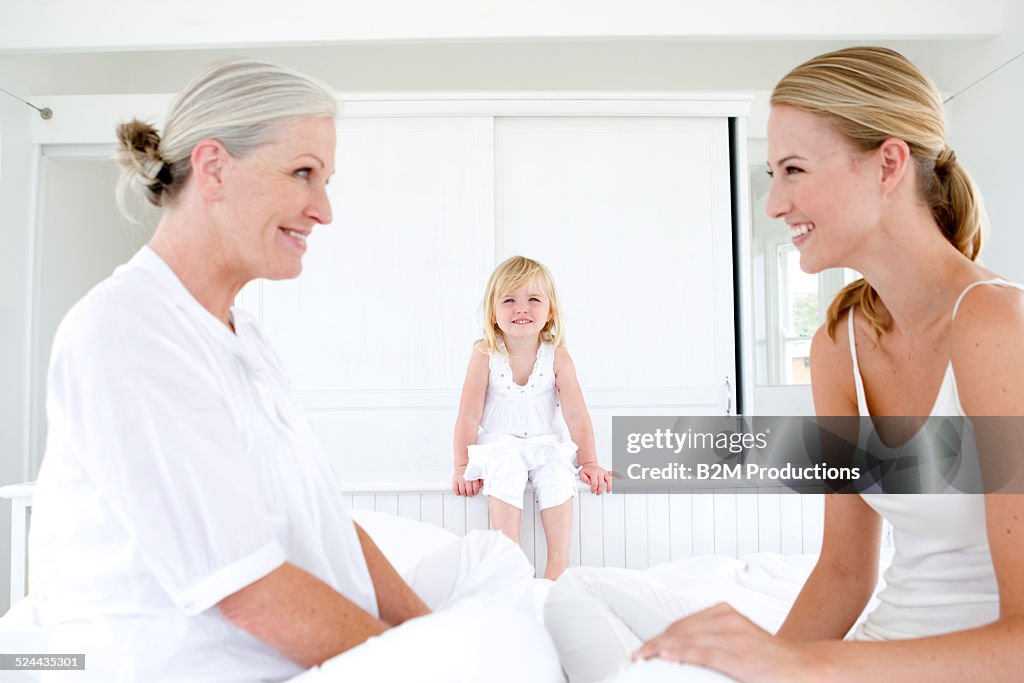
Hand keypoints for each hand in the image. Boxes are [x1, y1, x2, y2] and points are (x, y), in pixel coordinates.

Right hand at [452, 466, 481, 496]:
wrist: (462, 466)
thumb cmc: (471, 472)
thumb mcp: (478, 474)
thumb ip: (481, 481)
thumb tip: (481, 486)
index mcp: (474, 478)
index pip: (475, 489)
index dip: (475, 492)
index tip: (475, 492)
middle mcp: (467, 479)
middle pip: (469, 492)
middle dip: (470, 494)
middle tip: (470, 493)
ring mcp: (460, 480)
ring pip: (462, 492)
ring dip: (464, 494)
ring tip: (465, 493)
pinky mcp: (454, 480)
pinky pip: (455, 490)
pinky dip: (458, 492)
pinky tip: (460, 491)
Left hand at [578, 462, 615, 494]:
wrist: (590, 465)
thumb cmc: (586, 470)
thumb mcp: (581, 473)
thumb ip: (584, 478)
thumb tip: (589, 482)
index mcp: (594, 473)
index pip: (594, 483)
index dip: (593, 489)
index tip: (592, 491)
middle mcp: (600, 473)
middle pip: (601, 483)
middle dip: (600, 490)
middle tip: (597, 493)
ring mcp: (604, 472)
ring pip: (609, 480)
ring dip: (609, 487)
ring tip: (608, 491)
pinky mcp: (607, 473)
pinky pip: (613, 474)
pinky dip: (618, 476)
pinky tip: (621, 478)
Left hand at [632, 603, 818, 682]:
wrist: (806, 668)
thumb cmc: (771, 660)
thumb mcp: (740, 642)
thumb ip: (716, 641)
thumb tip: (688, 652)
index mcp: (725, 614)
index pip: (682, 624)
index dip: (660, 635)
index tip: (644, 647)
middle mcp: (727, 620)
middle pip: (679, 629)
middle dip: (655, 642)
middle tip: (637, 655)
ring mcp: (733, 637)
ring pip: (686, 638)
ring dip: (659, 647)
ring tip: (641, 656)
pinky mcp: (739, 657)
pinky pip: (702, 653)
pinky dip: (679, 653)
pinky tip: (663, 655)